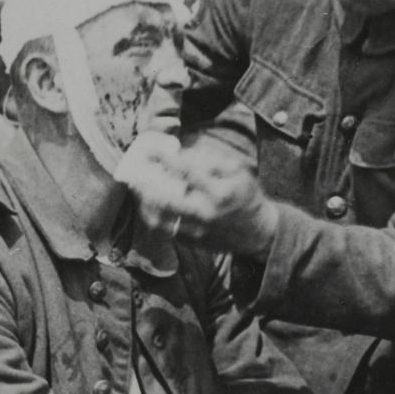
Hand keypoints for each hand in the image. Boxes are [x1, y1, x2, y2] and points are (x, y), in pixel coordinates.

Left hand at [119, 140, 280, 255]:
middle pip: (165, 200)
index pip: (187, 172)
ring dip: (144, 202)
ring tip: (139, 188)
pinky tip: (150, 203)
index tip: (151, 151)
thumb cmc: (246, 196)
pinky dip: (153, 215)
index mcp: (219, 193)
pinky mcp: (191, 242)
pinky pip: (164, 229)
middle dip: (146, 184)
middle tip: (136, 172)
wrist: (258, 233)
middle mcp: (205, 214)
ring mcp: (196, 232)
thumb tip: (181, 154)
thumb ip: (210, 160)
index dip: (165, 160)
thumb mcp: (238, 171)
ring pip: (159, 219)